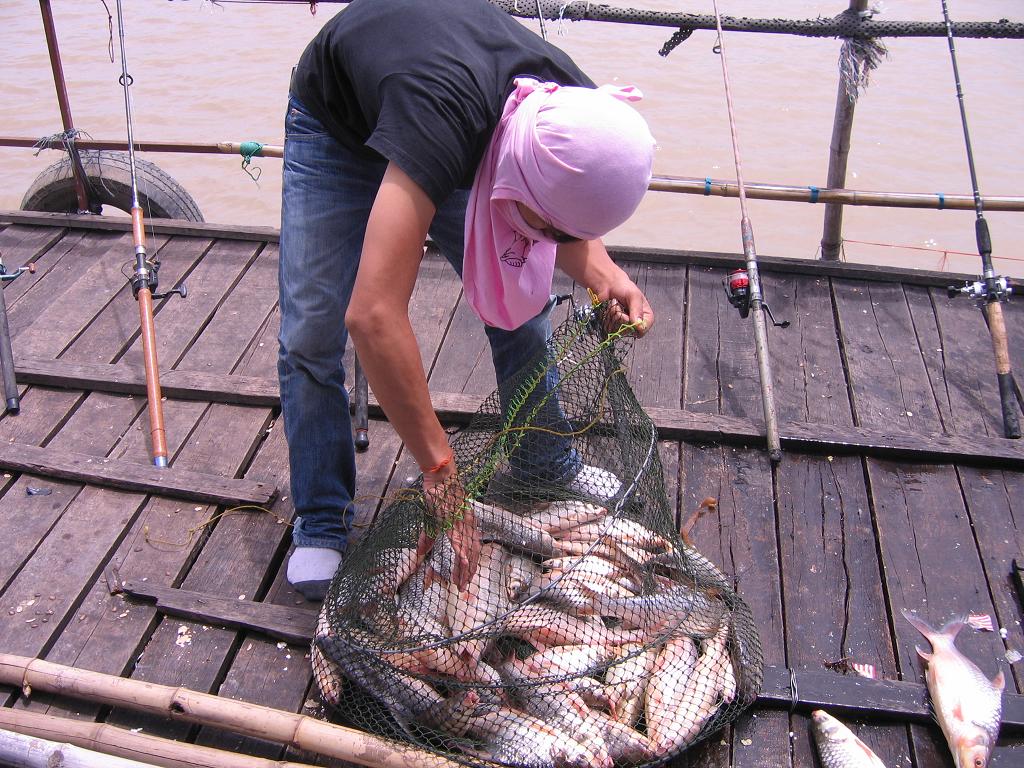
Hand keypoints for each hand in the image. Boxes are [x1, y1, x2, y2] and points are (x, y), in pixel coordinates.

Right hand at [422, 461, 480, 589]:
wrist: (440, 477)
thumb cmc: (438, 496)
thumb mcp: (432, 521)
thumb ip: (428, 538)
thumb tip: (421, 553)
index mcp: (466, 526)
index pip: (469, 552)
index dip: (467, 568)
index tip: (462, 582)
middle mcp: (468, 526)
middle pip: (472, 554)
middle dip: (467, 573)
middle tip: (462, 588)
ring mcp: (462, 522)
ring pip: (467, 549)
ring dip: (465, 568)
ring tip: (461, 582)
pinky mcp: (453, 518)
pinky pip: (458, 538)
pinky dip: (462, 551)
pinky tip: (463, 562)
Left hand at [595, 274, 653, 337]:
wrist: (608, 284)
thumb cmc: (623, 287)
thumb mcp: (633, 296)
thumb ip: (637, 310)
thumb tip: (638, 325)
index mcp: (646, 316)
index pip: (643, 329)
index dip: (634, 325)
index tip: (628, 316)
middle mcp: (636, 322)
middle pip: (628, 330)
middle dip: (622, 317)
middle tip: (620, 306)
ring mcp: (625, 325)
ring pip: (618, 329)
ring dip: (614, 316)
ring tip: (616, 305)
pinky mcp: (615, 325)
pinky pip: (610, 328)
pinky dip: (608, 317)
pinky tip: (610, 309)